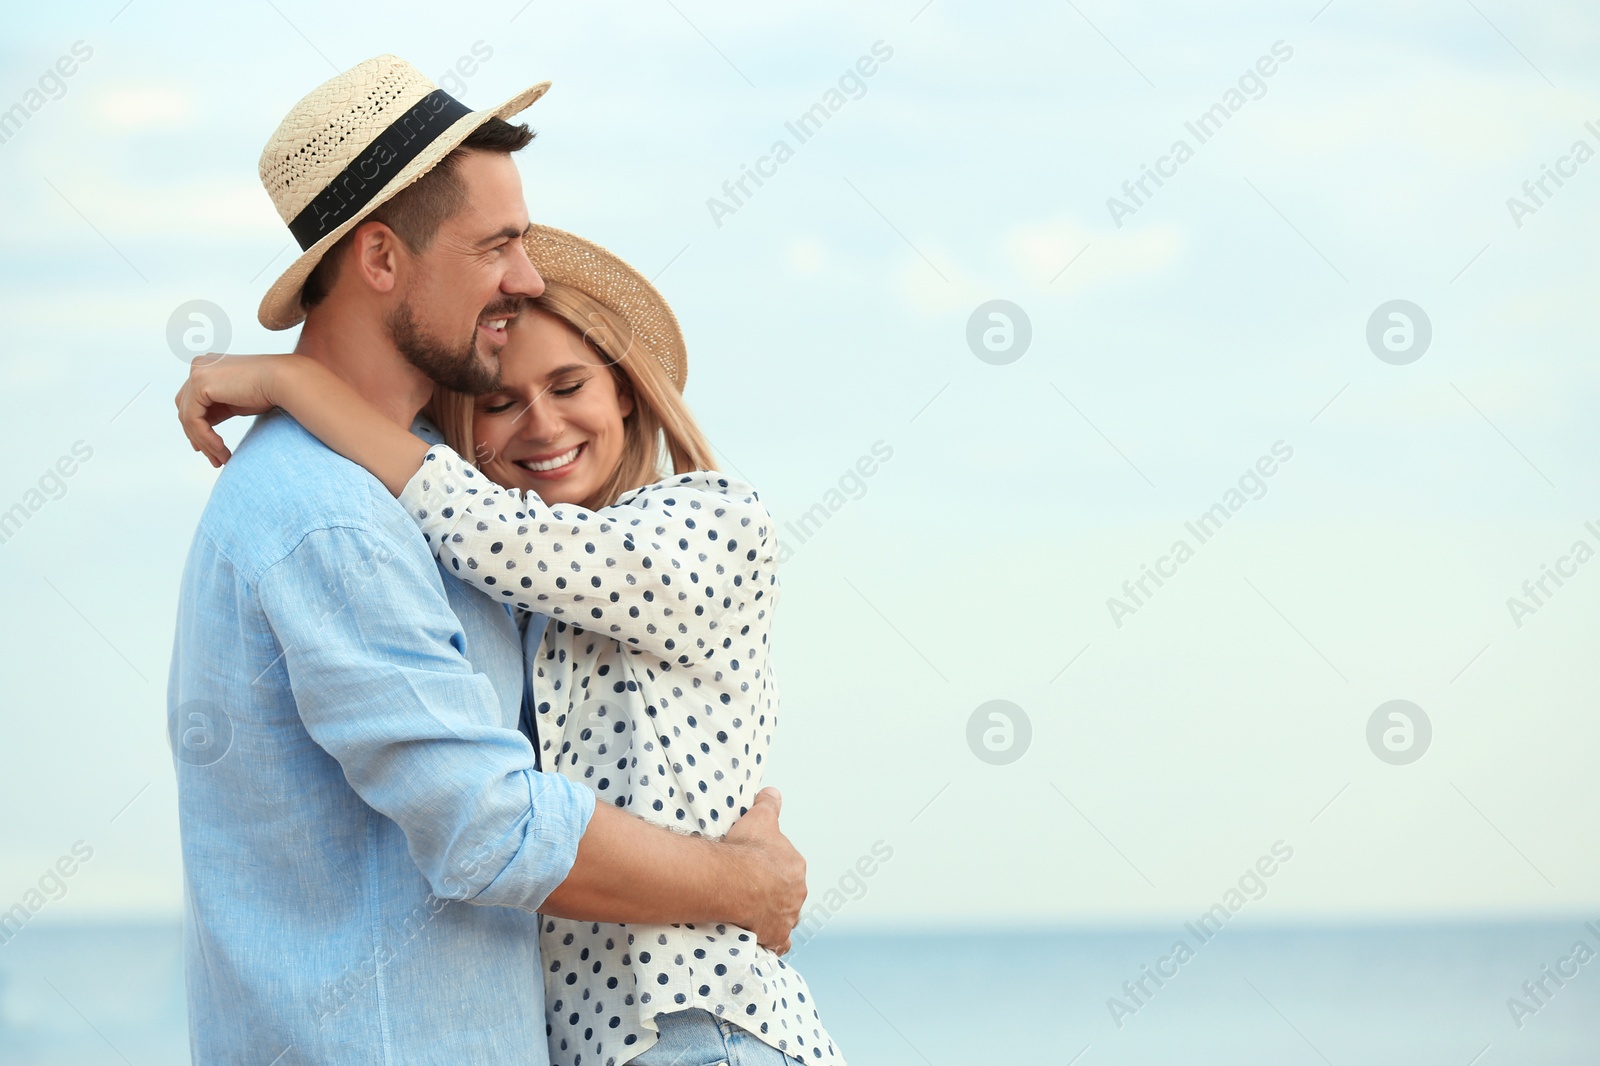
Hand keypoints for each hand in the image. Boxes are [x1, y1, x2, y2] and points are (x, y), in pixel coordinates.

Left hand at [174, 353, 301, 466]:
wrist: (283, 380)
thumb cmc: (270, 390)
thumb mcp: (236, 402)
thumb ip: (217, 409)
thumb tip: (204, 427)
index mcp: (207, 367)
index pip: (191, 402)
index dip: (196, 428)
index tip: (209, 449)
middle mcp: (199, 366)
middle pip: (185, 409)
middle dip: (197, 436)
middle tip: (214, 458)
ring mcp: (197, 373)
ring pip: (188, 417)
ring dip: (204, 442)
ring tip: (221, 458)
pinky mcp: (199, 384)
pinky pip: (193, 419)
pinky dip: (205, 437)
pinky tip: (221, 448)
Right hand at [720, 788, 806, 953]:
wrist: (732, 881)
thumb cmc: (745, 850)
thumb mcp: (759, 818)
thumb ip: (768, 805)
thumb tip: (772, 792)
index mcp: (795, 867)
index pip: (787, 868)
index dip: (771, 868)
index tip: (755, 868)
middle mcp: (797, 893)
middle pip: (787, 893)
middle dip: (773, 892)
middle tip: (750, 890)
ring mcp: (787, 916)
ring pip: (785, 917)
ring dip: (774, 915)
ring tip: (753, 912)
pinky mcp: (775, 935)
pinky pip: (779, 942)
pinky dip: (773, 941)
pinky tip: (763, 938)